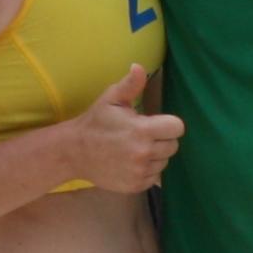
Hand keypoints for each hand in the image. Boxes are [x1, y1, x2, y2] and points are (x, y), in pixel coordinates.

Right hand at [61, 63, 182, 192]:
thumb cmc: (96, 122)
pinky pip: (154, 177)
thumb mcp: (111, 99)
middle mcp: (144, 153)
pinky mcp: (136, 185)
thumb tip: (139, 66)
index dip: (169, 124)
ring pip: (164, 162)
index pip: (177, 128)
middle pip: (173, 146)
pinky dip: (147, 170)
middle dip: (162, 139)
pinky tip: (132, 161)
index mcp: (142, 130)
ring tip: (135, 148)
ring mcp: (140, 171)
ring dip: (155, 155)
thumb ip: (130, 84)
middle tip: (143, 135)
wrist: (74, 152)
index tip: (156, 123)